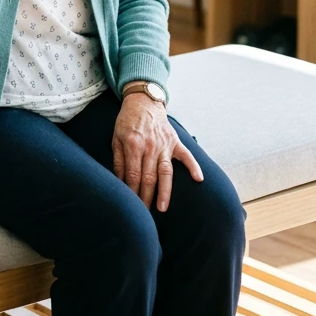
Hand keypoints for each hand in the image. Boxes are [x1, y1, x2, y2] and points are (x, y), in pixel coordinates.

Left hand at [111, 94, 202, 212]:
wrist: (143, 101)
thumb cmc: (127, 121)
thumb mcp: (116, 138)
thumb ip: (118, 160)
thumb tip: (120, 181)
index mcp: (133, 145)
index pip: (133, 175)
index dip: (132, 192)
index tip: (132, 206)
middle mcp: (150, 146)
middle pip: (149, 177)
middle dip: (146, 197)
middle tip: (145, 214)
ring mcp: (164, 144)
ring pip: (166, 172)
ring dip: (165, 191)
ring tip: (163, 207)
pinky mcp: (175, 141)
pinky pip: (186, 155)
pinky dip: (193, 166)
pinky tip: (199, 179)